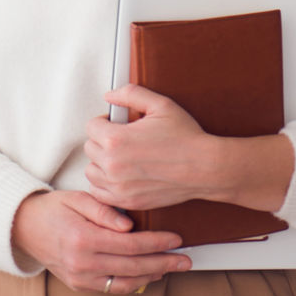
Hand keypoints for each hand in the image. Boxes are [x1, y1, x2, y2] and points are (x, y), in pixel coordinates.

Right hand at [11, 189, 191, 294]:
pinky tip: (148, 275)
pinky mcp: (79, 285)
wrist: (23, 229)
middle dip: (163, 263)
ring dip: (153, 276)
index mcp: (83, 238)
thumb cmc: (52, 208)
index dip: (157, 243)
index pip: (130, 245)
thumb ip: (103, 209)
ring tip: (172, 268)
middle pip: (133, 267)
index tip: (176, 239)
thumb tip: (129, 224)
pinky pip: (112, 288)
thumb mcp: (76, 198)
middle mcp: (82, 263)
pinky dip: (134, 284)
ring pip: (126, 283)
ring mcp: (80, 278)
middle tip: (185, 259)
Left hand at [84, 84, 216, 209]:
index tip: (117, 124)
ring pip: (92, 171)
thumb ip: (130, 94)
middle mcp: (113, 164)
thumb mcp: (160, 105)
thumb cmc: (186, 138)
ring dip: (101, 163)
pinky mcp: (127, 201)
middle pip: (90, 148)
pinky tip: (120, 175)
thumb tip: (109, 95)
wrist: (205, 168)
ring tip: (121, 157)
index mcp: (116, 139)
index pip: (91, 126)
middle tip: (123, 139)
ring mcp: (119, 186)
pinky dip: (105, 184)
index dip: (105, 122)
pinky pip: (100, 192)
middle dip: (103, 140)